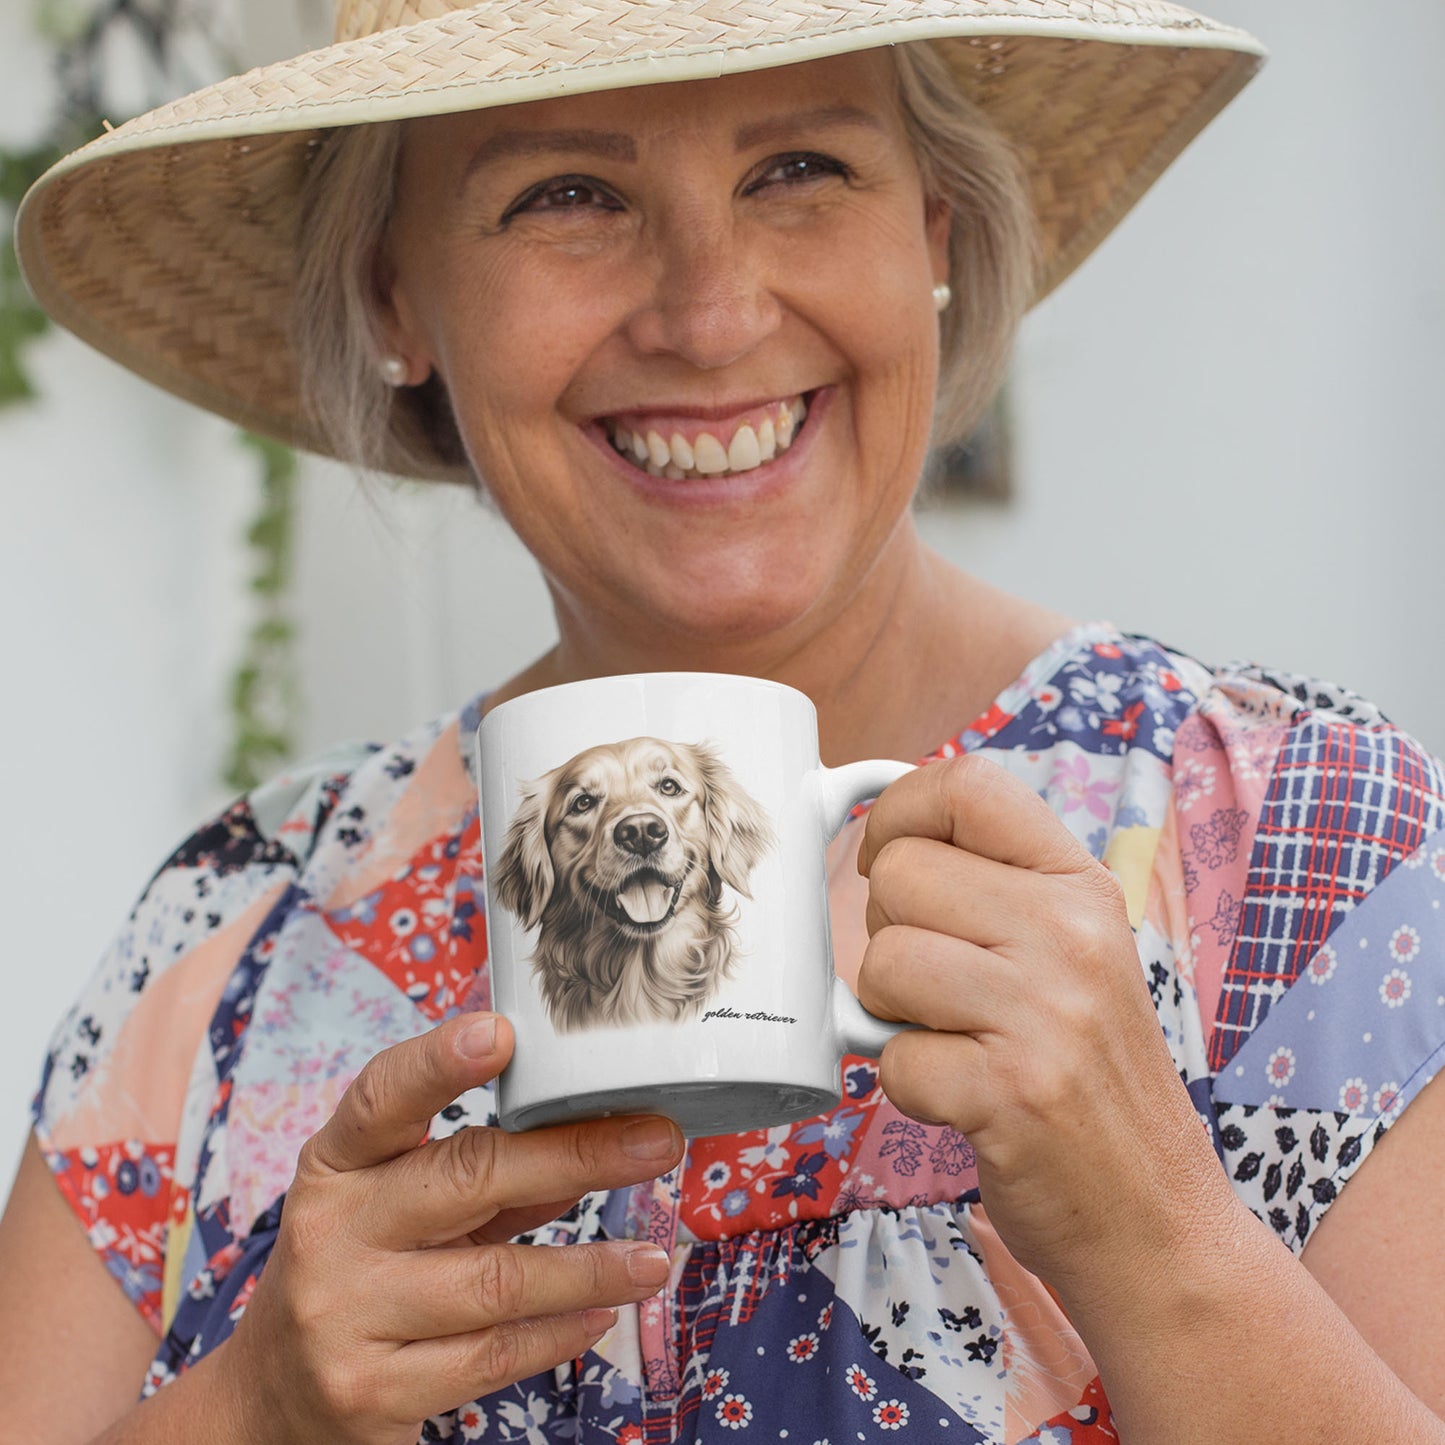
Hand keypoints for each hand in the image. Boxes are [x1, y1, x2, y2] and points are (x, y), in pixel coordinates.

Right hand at [221, 1013, 682, 1444]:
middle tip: (656, 1141)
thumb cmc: (359, 1270)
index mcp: (336, 1164)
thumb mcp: (397, 1206)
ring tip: (654, 1258)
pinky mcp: (369, 1391)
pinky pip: (489, 1358)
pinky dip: (557, 1334)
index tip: (501, 1032)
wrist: (273, 1399)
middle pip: (467, 1178)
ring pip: (494, 1282)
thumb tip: (594, 1134)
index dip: (439, 1061)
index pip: (382, 1099)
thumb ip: (483, 1173)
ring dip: (589, 1267)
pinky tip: (601, 1316)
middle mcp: (332, 1231)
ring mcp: (344, 1315)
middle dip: (576, 1156)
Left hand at [856, 755, 1233, 1309]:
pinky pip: (890, 1056)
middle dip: (890, 934)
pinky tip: (963, 1096)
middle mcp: (1070, 935)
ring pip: (882, 962)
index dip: (899, 811)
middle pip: (901, 876)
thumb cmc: (1089, 1077)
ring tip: (954, 1040)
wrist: (1155, 1216)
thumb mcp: (1074, 954)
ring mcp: (1044, 1012)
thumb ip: (997, 889)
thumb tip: (885, 840)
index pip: (967, 784)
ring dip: (891, 1013)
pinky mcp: (1010, 1091)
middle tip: (939, 987)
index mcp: (1081, 887)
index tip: (886, 857)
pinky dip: (908, 1083)